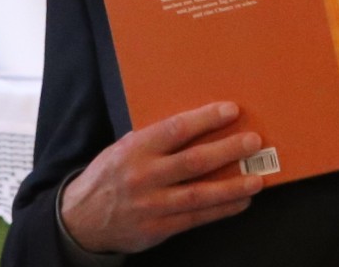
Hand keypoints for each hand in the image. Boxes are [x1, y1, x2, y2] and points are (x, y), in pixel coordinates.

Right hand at [60, 102, 262, 254]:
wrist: (81, 218)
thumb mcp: (122, 149)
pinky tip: (240, 202)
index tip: (231, 111)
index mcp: (135, 149)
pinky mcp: (159, 228)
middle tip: (254, 141)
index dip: (205, 119)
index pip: (176, 129)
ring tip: (257, 178)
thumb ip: (154, 142)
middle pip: (194, 161)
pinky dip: (222, 209)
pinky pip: (197, 217)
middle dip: (228, 150)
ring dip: (233, 185)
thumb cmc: (109, 176)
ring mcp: (153, 204)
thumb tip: (195, 127)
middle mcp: (144, 175)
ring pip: (201, 193)